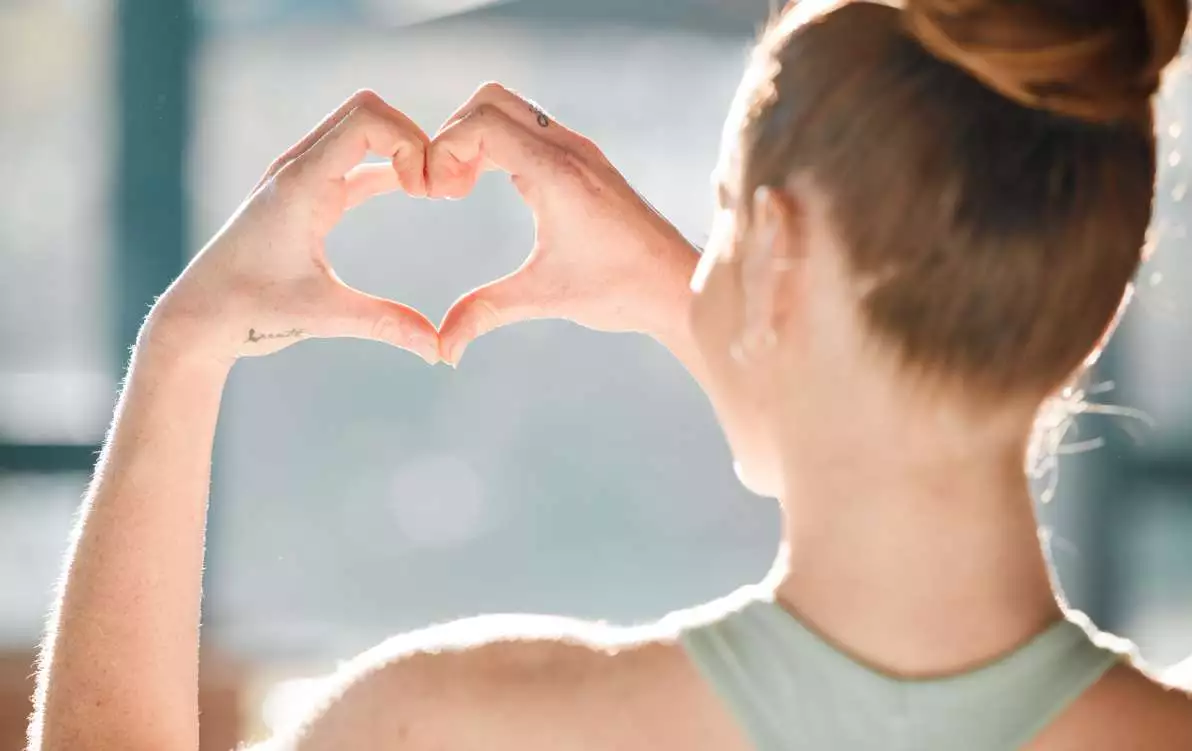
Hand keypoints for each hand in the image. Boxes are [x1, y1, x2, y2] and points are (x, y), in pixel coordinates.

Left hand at [144, 90, 439, 367]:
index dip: (410, 142)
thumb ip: (385, 323)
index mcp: (301, 185)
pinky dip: (386, 166)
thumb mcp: (322, 316)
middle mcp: (298, 169)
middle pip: (367, 110)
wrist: (198, 317)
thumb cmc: (248, 313)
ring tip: (430, 191)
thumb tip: (438, 349)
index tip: (428, 192)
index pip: (366, 120)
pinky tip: (414, 192)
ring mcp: (300, 177)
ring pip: (360, 129)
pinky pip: (354, 160)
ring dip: (399, 148)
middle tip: (437, 187)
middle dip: (412, 137)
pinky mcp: (305, 193)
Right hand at [427, 83, 699, 364]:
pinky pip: (529, 127)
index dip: (443, 150)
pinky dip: (500, 144)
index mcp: (557, 173)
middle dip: (453, 135)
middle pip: (489, 100)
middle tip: (445, 189)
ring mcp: (579, 150)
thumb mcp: (545, 297)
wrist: (679, 287)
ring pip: (510, 108)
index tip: (434, 195)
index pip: (481, 124)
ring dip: (476, 138)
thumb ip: (486, 313)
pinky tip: (494, 188)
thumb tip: (442, 351)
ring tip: (462, 189)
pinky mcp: (584, 160)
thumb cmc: (621, 290)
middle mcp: (568, 149)